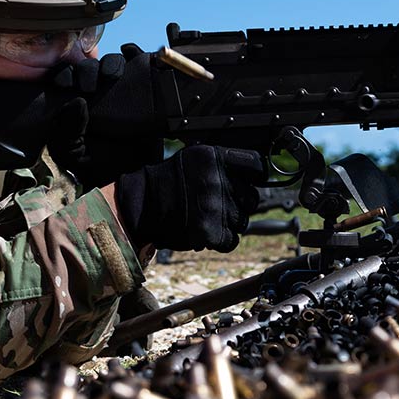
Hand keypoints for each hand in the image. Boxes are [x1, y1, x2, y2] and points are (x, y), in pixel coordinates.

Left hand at [48, 44, 168, 184]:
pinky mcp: (142, 81)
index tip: (66, 84)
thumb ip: (65, 131)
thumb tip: (78, 101)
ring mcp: (120, 85)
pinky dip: (133, 53)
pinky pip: (137, 58)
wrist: (139, 169)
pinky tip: (131, 60)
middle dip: (87, 70)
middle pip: (88, 66)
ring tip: (111, 77)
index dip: (64, 76)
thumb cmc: (103, 162)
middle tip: (90, 86)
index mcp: (76, 104)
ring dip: (110, 64)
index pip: (66, 78)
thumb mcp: (72, 153)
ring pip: (112, 61)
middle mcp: (97, 90)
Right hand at [111, 145, 264, 252]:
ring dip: (230, 223)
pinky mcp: (211, 232)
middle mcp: (218, 181)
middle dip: (240, 204)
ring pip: (242, 221)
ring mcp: (215, 208)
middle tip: (220, 205)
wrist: (141, 206)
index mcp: (216, 158)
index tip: (251, 182)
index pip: (256, 167)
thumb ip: (223, 163)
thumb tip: (252, 174)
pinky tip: (207, 231)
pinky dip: (222, 240)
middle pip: (252, 198)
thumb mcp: (195, 158)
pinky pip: (232, 240)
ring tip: (208, 217)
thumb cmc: (167, 181)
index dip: (256, 177)